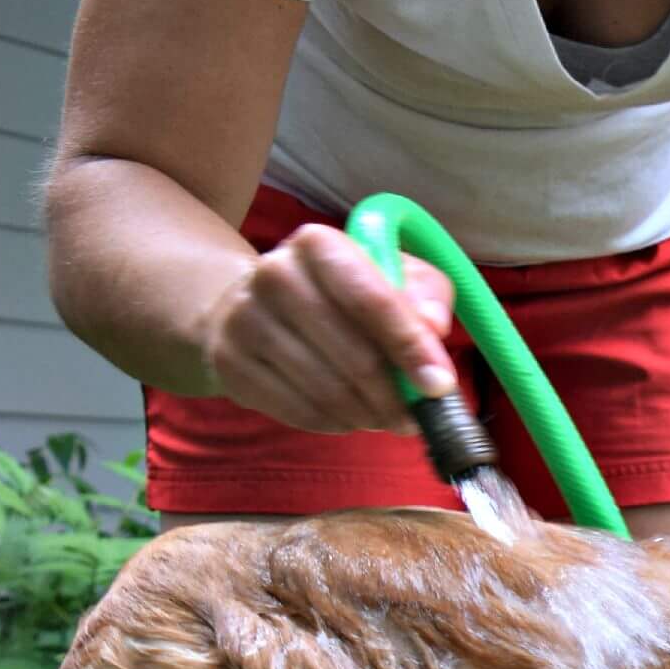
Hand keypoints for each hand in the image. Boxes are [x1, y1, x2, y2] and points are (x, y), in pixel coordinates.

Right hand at [196, 223, 458, 434]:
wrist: (252, 306)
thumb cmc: (339, 294)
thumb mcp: (391, 276)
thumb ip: (424, 294)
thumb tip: (433, 326)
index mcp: (318, 245)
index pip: (372, 300)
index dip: (410, 347)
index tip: (439, 386)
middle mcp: (275, 274)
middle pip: (354, 356)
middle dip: (395, 397)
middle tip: (415, 416)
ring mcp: (244, 319)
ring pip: (328, 391)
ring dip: (368, 415)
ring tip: (383, 416)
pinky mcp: (229, 363)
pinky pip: (300, 412)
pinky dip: (335, 424)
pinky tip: (348, 416)